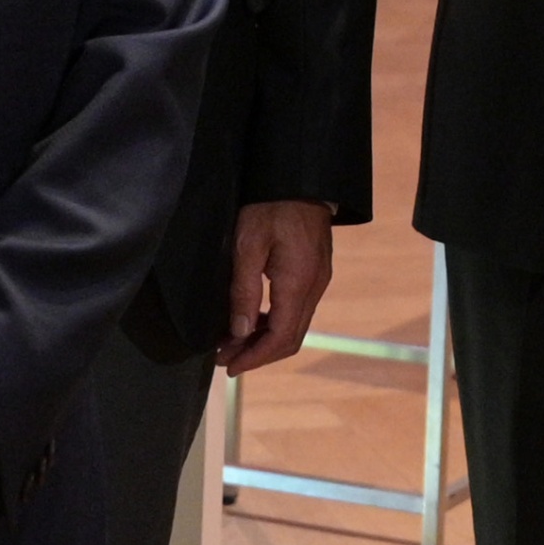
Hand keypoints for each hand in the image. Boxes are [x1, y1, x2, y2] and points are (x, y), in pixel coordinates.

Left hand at [217, 200, 335, 374]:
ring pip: (295, 326)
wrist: (300, 178)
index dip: (255, 358)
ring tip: (232, 342)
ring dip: (264, 340)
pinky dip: (274, 323)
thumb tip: (240, 331)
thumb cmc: (270, 205)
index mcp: (298, 283)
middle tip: (224, 358)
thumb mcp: (248, 245)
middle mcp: (314, 287)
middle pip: (290, 339)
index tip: (229, 366)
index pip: (280, 338)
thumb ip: (244, 290)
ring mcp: (318, 280)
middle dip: (257, 354)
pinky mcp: (315, 272)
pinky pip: (297, 310)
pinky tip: (252, 319)